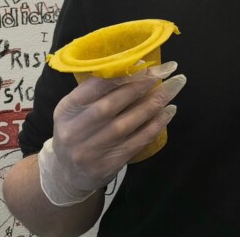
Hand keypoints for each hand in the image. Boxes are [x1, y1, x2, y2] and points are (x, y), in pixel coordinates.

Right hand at [38, 62, 184, 205]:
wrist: (68, 174)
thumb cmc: (78, 131)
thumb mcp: (76, 110)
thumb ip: (98, 91)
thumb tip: (138, 66)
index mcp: (66, 109)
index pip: (93, 87)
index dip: (121, 74)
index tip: (145, 64)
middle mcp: (75, 130)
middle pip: (111, 104)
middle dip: (141, 85)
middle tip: (165, 72)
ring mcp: (90, 150)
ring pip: (127, 124)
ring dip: (153, 103)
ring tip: (173, 87)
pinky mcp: (107, 165)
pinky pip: (136, 142)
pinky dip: (155, 125)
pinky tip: (168, 112)